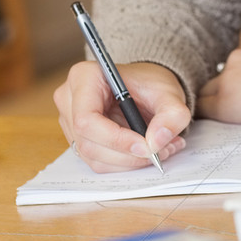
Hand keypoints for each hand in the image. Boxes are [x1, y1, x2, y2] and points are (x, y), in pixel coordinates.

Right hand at [55, 61, 190, 173]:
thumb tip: (156, 142)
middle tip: (161, 151)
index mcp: (84, 77)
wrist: (147, 87)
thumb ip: (171, 115)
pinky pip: (98, 161)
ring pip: (93, 157)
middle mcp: (70, 98)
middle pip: (89, 142)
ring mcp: (70, 120)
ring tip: (160, 150)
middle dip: (128, 154)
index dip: (116, 139)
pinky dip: (125, 163)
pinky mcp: (78, 138)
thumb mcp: (169, 94)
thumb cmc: (151, 84)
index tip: (146, 147)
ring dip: (129, 162)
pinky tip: (147, 151)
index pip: (87, 119)